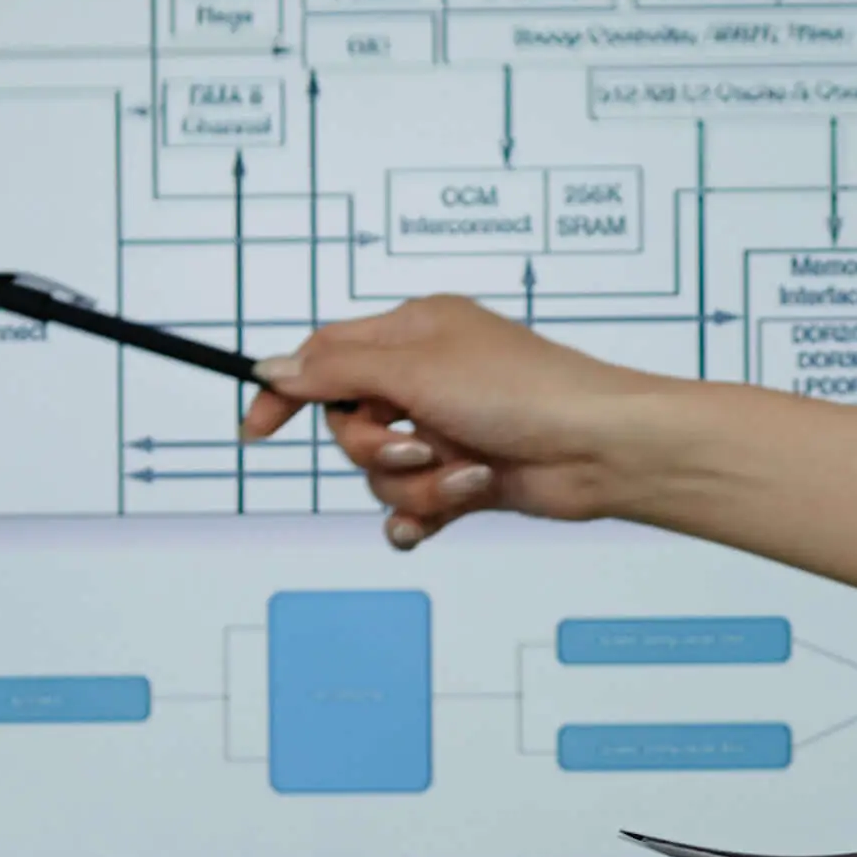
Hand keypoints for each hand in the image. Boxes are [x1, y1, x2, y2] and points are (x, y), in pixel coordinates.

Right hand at [247, 294, 683, 547]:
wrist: (599, 450)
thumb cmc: (524, 391)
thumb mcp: (414, 369)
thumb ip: (335, 371)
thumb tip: (274, 368)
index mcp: (413, 333)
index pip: (325, 355)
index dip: (288, 391)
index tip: (257, 431)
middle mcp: (426, 379)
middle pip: (348, 425)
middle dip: (375, 449)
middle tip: (418, 447)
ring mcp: (446, 430)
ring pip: (382, 474)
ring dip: (418, 485)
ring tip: (466, 474)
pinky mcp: (465, 477)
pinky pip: (412, 509)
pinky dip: (423, 517)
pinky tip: (436, 523)